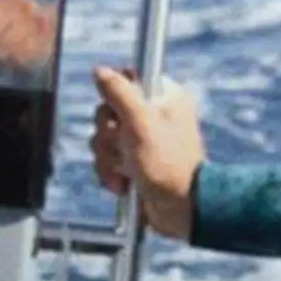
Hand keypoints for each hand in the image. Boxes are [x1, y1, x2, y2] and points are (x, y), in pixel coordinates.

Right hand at [91, 64, 203, 239]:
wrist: (181, 209)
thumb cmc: (167, 164)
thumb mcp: (140, 121)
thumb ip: (119, 92)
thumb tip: (99, 70)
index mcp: (165, 97)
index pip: (127, 80)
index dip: (116, 99)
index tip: (120, 114)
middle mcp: (155, 115)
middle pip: (107, 112)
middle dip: (109, 136)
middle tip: (125, 147)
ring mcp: (143, 140)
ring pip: (103, 138)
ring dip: (108, 158)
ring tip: (128, 172)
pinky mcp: (134, 163)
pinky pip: (106, 160)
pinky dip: (110, 173)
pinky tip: (124, 185)